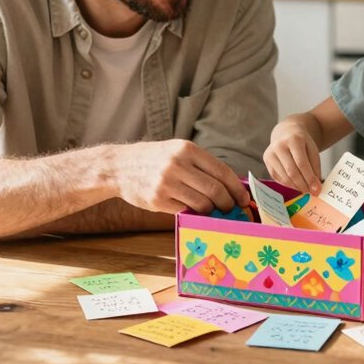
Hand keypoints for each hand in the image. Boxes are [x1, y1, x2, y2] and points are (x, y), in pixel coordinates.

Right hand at [104, 140, 248, 214]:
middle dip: (228, 203)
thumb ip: (201, 165)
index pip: (221, 171)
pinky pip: (185, 211)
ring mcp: (167, 183)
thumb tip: (231, 185)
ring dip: (212, 211)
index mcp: (187, 149)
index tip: (243, 198)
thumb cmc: (155, 159)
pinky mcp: (157, 200)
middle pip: (215, 189)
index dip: (236, 188)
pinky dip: (195, 214)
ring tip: (214, 212)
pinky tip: (197, 213)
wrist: (120, 166)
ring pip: (202, 203)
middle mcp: (178, 164)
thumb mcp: (177, 151)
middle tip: (231, 209)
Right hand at [263, 119, 321, 193]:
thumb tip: (315, 187)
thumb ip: (315, 167)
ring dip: (296, 187)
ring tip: (305, 190)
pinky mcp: (266, 160)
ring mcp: (270, 153)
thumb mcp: (312, 150)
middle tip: (311, 192)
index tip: (316, 189)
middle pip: (291, 171)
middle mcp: (279, 145)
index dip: (309, 178)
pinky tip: (296, 185)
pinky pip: (277, 177)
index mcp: (293, 140)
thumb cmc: (302, 143)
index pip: (301, 163)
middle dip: (303, 185)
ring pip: (284, 176)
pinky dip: (288, 184)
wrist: (287, 133)